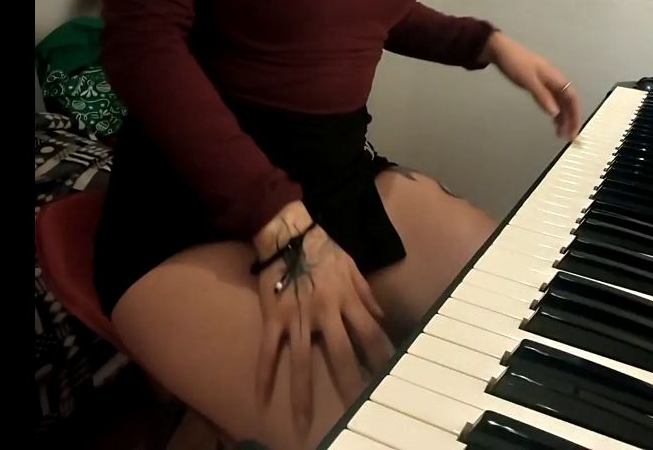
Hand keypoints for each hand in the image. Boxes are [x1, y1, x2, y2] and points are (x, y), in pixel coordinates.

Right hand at [253, 202, 390, 432]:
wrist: (288, 231)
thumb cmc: (322, 246)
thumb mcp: (351, 265)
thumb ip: (366, 293)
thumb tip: (382, 317)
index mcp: (345, 299)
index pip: (369, 333)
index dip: (380, 355)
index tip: (390, 377)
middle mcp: (324, 312)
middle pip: (341, 354)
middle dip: (350, 383)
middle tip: (357, 411)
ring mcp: (297, 317)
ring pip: (302, 361)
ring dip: (304, 393)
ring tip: (304, 423)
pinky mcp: (273, 317)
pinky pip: (268, 350)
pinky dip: (264, 374)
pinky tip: (262, 399)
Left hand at [481, 32, 581, 139]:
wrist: (500, 50)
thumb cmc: (515, 63)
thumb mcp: (528, 80)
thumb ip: (542, 96)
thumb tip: (556, 113)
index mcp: (555, 77)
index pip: (572, 98)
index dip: (575, 114)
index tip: (574, 131)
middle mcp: (555, 79)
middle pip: (568, 101)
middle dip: (570, 119)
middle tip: (567, 137)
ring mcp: (547, 81)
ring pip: (560, 101)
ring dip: (563, 117)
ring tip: (560, 133)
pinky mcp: (539, 83)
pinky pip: (552, 99)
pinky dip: (554, 111)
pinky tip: (553, 120)